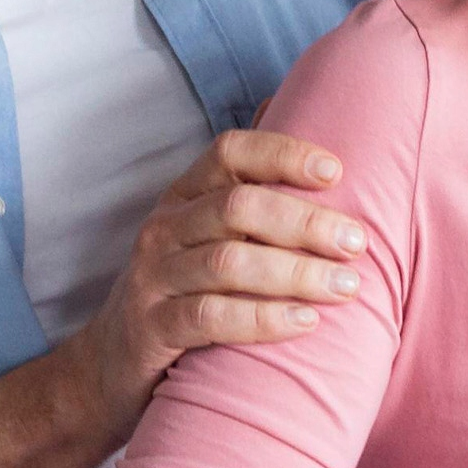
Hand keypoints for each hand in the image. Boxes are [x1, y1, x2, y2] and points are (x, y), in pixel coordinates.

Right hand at [80, 129, 365, 449]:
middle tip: (356, 243)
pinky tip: (305, 322)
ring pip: (228, 262)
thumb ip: (246, 182)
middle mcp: (165, 227)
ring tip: (345, 286)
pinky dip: (263, 318)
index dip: (283, 154)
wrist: (111, 366)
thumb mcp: (206, 234)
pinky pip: (210, 317)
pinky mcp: (152, 328)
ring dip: (296, 272)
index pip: (230, 152)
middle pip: (239, 206)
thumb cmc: (183, 292)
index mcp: (185, 196)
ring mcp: (154, 277)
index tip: (335, 172)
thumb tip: (281, 101)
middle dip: (305, 221)